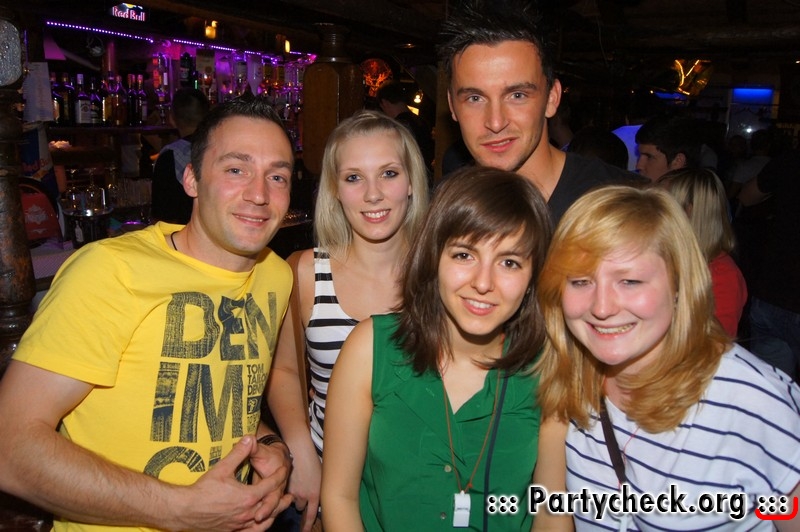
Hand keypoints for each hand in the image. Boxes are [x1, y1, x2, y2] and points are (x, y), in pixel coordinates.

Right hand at [170, 436, 287, 531]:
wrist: (185, 510)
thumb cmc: (203, 490)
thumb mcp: (222, 468)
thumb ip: (238, 453)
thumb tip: (250, 437)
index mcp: (248, 497)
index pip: (270, 485)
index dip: (279, 476)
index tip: (284, 470)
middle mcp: (247, 513)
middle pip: (272, 506)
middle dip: (281, 499)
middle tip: (290, 495)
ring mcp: (240, 525)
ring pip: (264, 522)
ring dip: (274, 515)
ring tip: (279, 510)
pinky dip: (260, 528)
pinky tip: (260, 524)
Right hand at [285, 445, 320, 531]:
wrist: (299, 451)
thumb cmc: (312, 461)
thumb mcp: (321, 476)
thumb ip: (319, 489)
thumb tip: (319, 496)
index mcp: (315, 494)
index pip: (310, 515)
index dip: (307, 525)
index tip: (305, 531)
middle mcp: (304, 496)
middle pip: (301, 507)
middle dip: (301, 502)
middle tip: (302, 490)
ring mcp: (292, 491)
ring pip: (292, 499)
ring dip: (294, 495)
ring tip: (297, 482)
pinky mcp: (283, 486)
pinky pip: (284, 492)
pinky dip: (287, 488)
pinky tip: (291, 478)